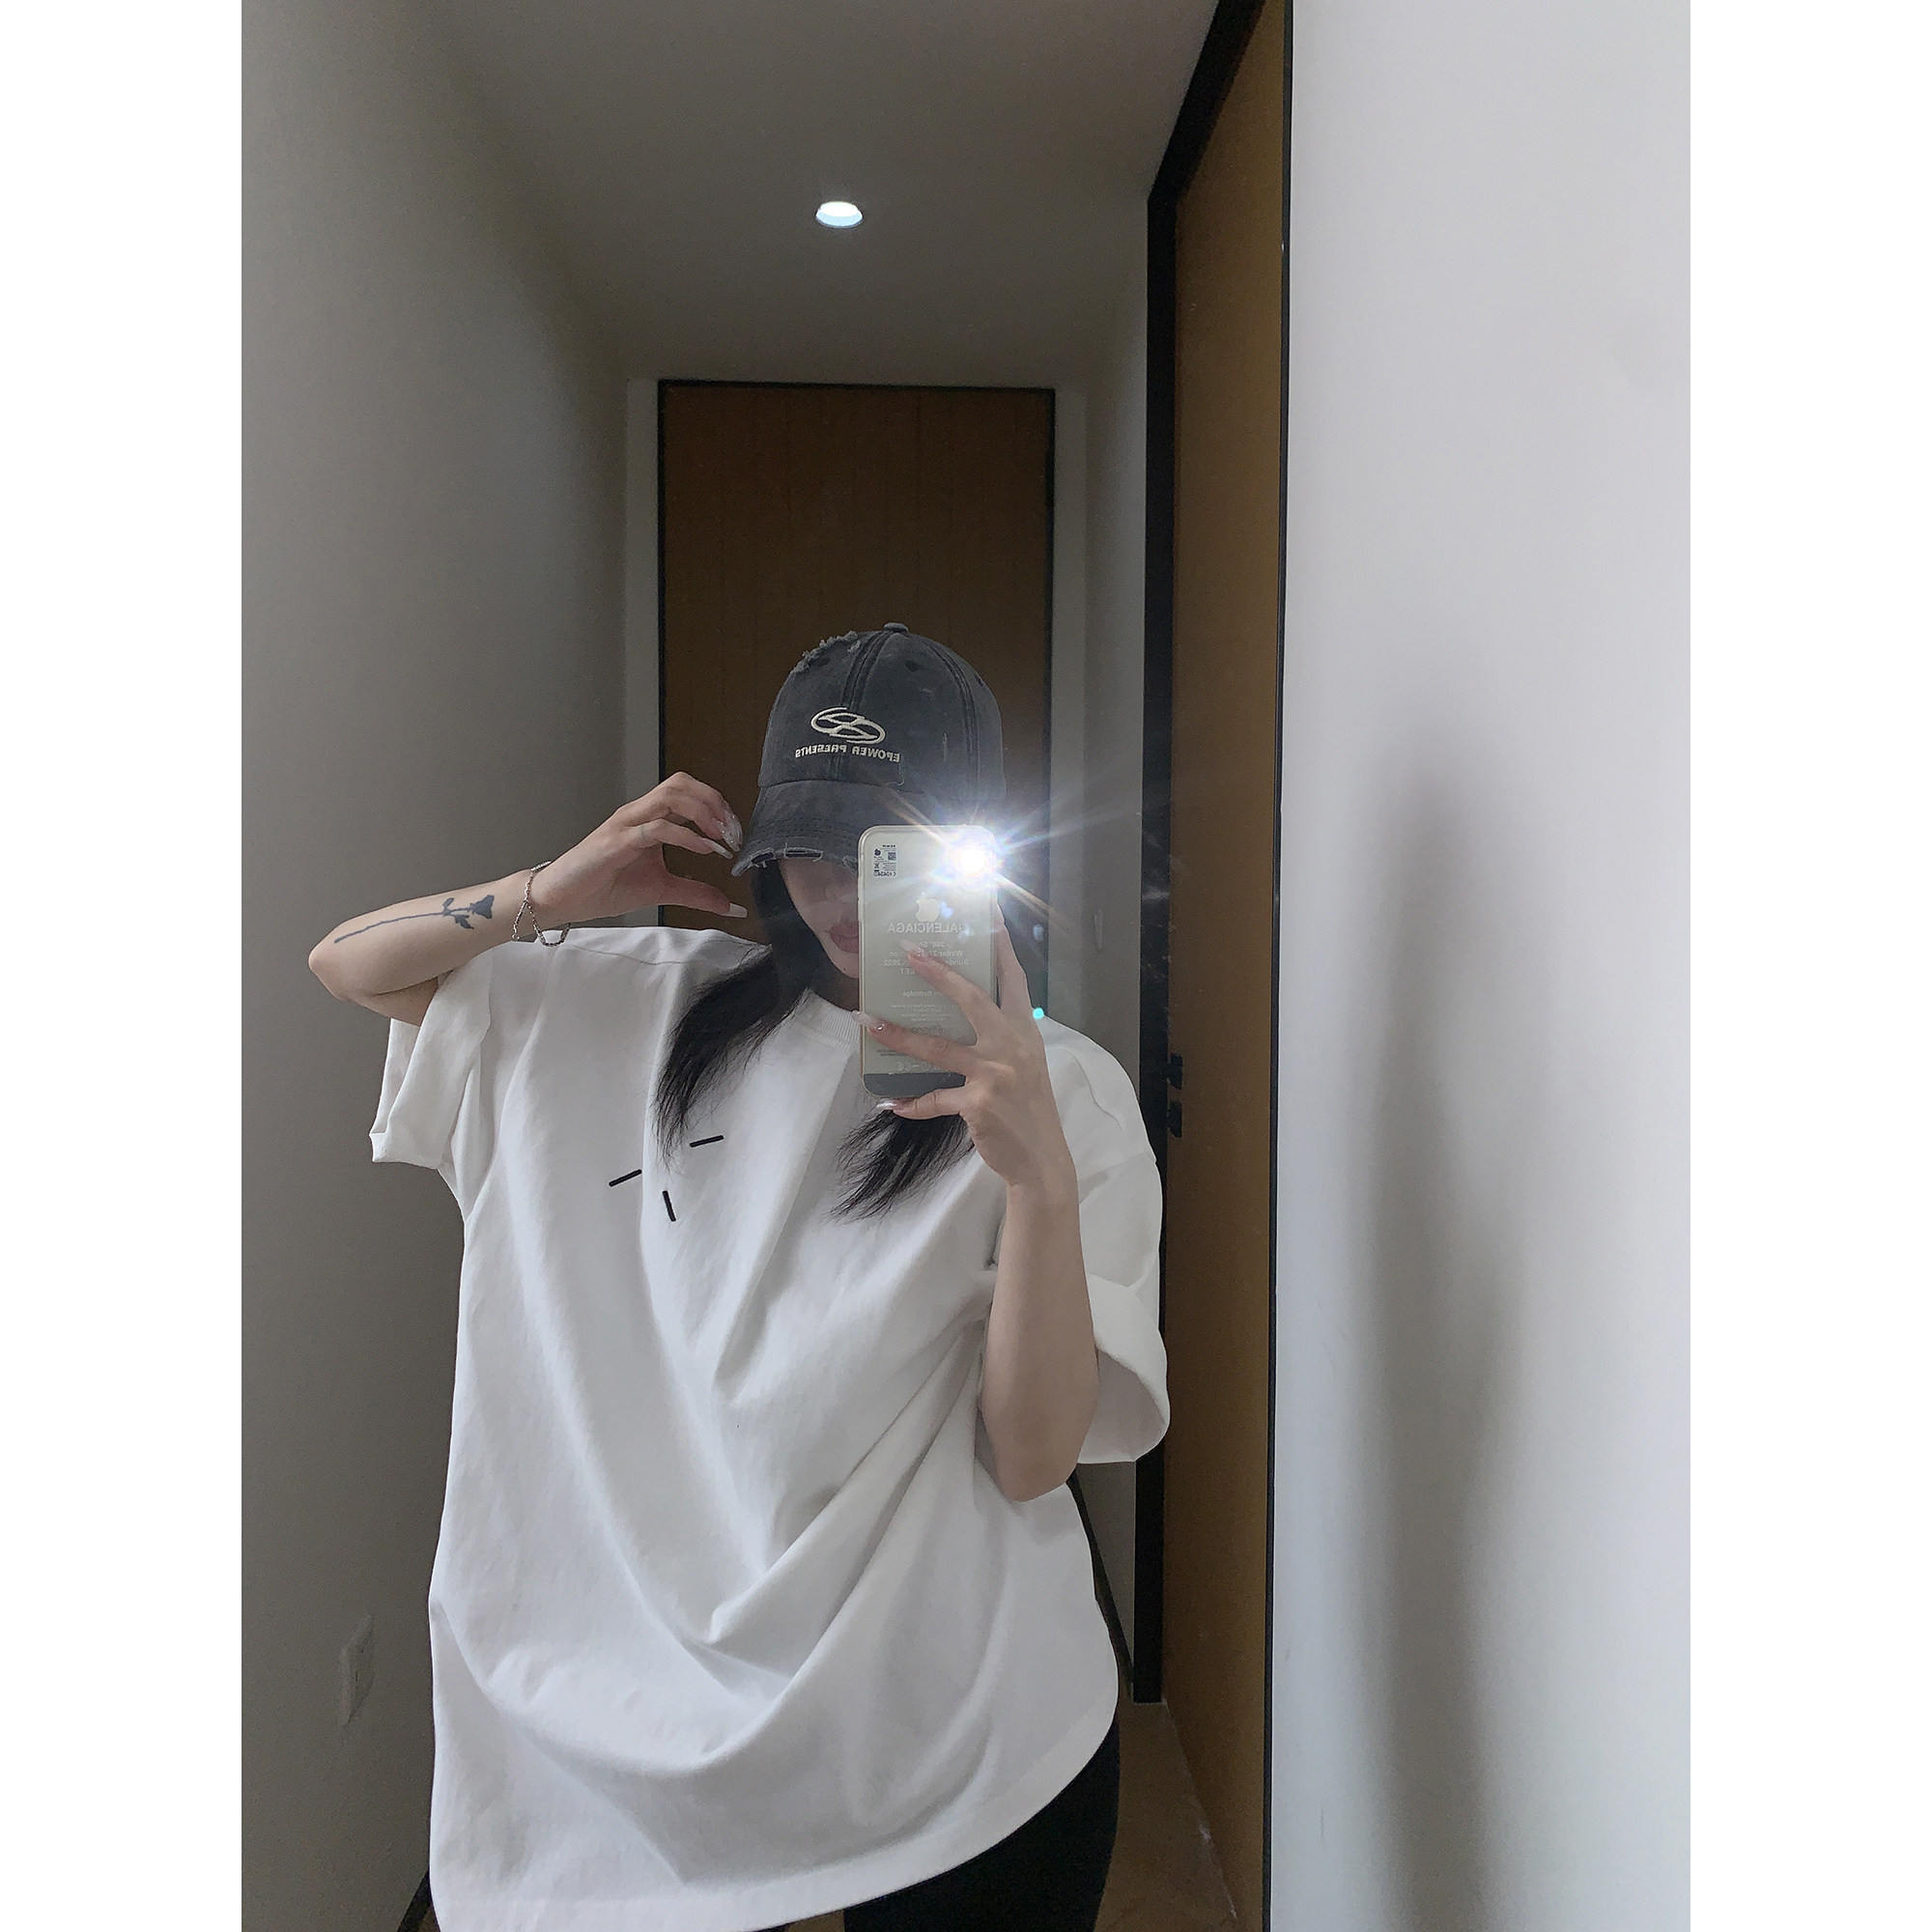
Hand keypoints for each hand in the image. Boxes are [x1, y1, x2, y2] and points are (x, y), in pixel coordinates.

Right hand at [529, 773, 746, 925]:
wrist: (564, 899)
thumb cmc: (604, 887)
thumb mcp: (662, 890)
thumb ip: (696, 893)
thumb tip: (731, 905)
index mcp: (649, 818)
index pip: (688, 792)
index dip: (717, 805)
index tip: (736, 833)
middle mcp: (639, 813)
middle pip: (681, 784)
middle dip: (714, 802)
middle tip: (733, 832)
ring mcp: (627, 823)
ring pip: (670, 796)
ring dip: (703, 812)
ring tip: (721, 837)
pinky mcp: (617, 841)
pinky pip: (656, 827)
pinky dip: (686, 835)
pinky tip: (704, 849)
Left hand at [867, 924, 1074, 1195]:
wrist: (1042, 1158)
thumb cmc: (1029, 1108)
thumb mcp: (1025, 1063)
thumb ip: (1000, 1037)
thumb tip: (962, 1016)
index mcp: (1024, 1030)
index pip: (1011, 977)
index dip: (998, 942)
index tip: (984, 907)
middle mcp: (1011, 1045)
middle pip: (971, 998)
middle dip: (938, 973)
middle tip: (908, 951)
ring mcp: (995, 1073)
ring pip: (938, 1046)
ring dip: (897, 1034)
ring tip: (866, 1021)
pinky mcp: (977, 1103)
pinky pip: (934, 1098)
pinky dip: (912, 1102)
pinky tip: (891, 1103)